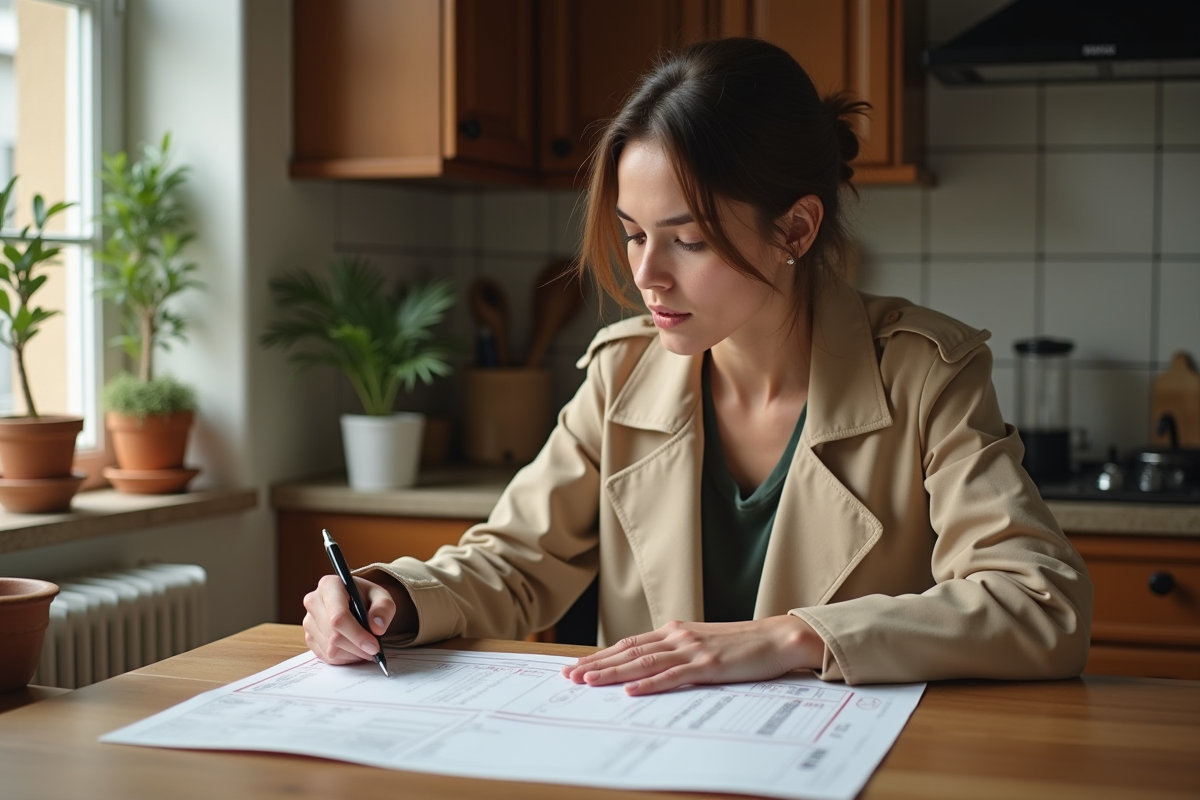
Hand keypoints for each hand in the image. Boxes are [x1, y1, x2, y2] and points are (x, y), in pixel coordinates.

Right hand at [303, 574, 414, 664]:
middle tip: (374, 651)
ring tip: (365, 648)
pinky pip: (325, 656)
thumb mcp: (382, 596)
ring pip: (330, 649)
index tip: (374, 646)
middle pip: (333, 635)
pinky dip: (343, 658)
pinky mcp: (308, 637)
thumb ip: (384, 608)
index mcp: (329, 585)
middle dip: (357, 648)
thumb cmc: (367, 597)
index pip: (339, 616)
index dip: (357, 634)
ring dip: (352, 654)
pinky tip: (354, 650)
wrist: (356, 602)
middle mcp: (313, 602)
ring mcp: (308, 621)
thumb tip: (377, 627)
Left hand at [560, 615, 823, 694]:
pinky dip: (649, 684)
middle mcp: (679, 636)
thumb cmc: (743, 645)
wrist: (778, 638)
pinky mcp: (708, 665)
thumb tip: (651, 667)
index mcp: (676, 631)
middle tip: (570, 676)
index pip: (630, 644)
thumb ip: (678, 652)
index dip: (602, 655)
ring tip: (588, 681)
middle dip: (597, 664)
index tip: (578, 665)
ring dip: (613, 673)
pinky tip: (631, 691)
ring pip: (643, 663)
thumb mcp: (704, 644)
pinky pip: (673, 676)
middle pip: (629, 652)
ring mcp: (692, 650)